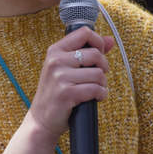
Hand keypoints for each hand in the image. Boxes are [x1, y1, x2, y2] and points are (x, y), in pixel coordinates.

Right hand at [25, 26, 114, 143]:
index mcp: (55, 51)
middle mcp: (56, 61)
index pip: (85, 33)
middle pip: (96, 54)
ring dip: (102, 83)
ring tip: (95, 89)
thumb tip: (110, 40)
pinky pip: (96, 89)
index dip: (98, 42)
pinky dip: (101, 94)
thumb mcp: (67, 68)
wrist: (41, 120)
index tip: (99, 55)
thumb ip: (88, 51)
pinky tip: (95, 98)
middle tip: (98, 77)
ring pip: (98, 73)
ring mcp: (60, 77)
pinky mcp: (67, 94)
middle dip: (103, 67)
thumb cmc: (56, 92)